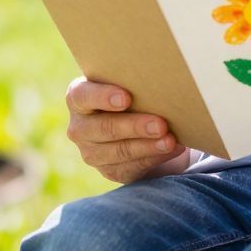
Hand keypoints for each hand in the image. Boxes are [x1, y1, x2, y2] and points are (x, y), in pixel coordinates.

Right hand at [65, 77, 190, 183]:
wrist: (133, 124)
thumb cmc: (131, 93)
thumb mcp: (127, 84)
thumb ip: (133, 81)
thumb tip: (161, 79)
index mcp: (78, 97)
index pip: (83, 96)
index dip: (103, 97)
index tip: (127, 98)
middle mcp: (80, 127)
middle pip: (105, 128)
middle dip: (135, 126)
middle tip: (161, 124)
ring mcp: (91, 152)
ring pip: (119, 151)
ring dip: (148, 146)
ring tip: (170, 140)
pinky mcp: (109, 171)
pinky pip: (131, 167)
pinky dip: (154, 158)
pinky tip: (172, 149)